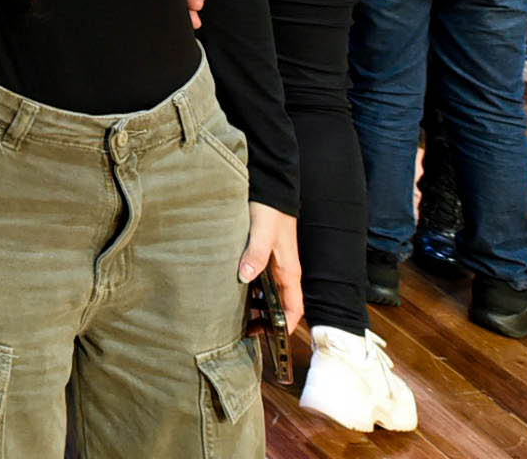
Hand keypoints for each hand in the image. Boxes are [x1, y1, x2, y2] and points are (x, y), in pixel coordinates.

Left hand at [241, 202, 304, 335]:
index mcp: (289, 271)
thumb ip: (255, 255)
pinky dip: (249, 289)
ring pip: (268, 292)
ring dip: (256, 305)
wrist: (270, 187)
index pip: (294, 307)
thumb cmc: (270, 210)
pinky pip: (258, 279)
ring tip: (235, 315)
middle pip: (280, 304)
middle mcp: (284, 270)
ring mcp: (274, 263)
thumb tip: (245, 278)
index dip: (286, 325)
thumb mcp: (262, 233)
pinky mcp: (263, 254)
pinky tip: (232, 290)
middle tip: (245, 330)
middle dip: (267, 320)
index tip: (273, 338)